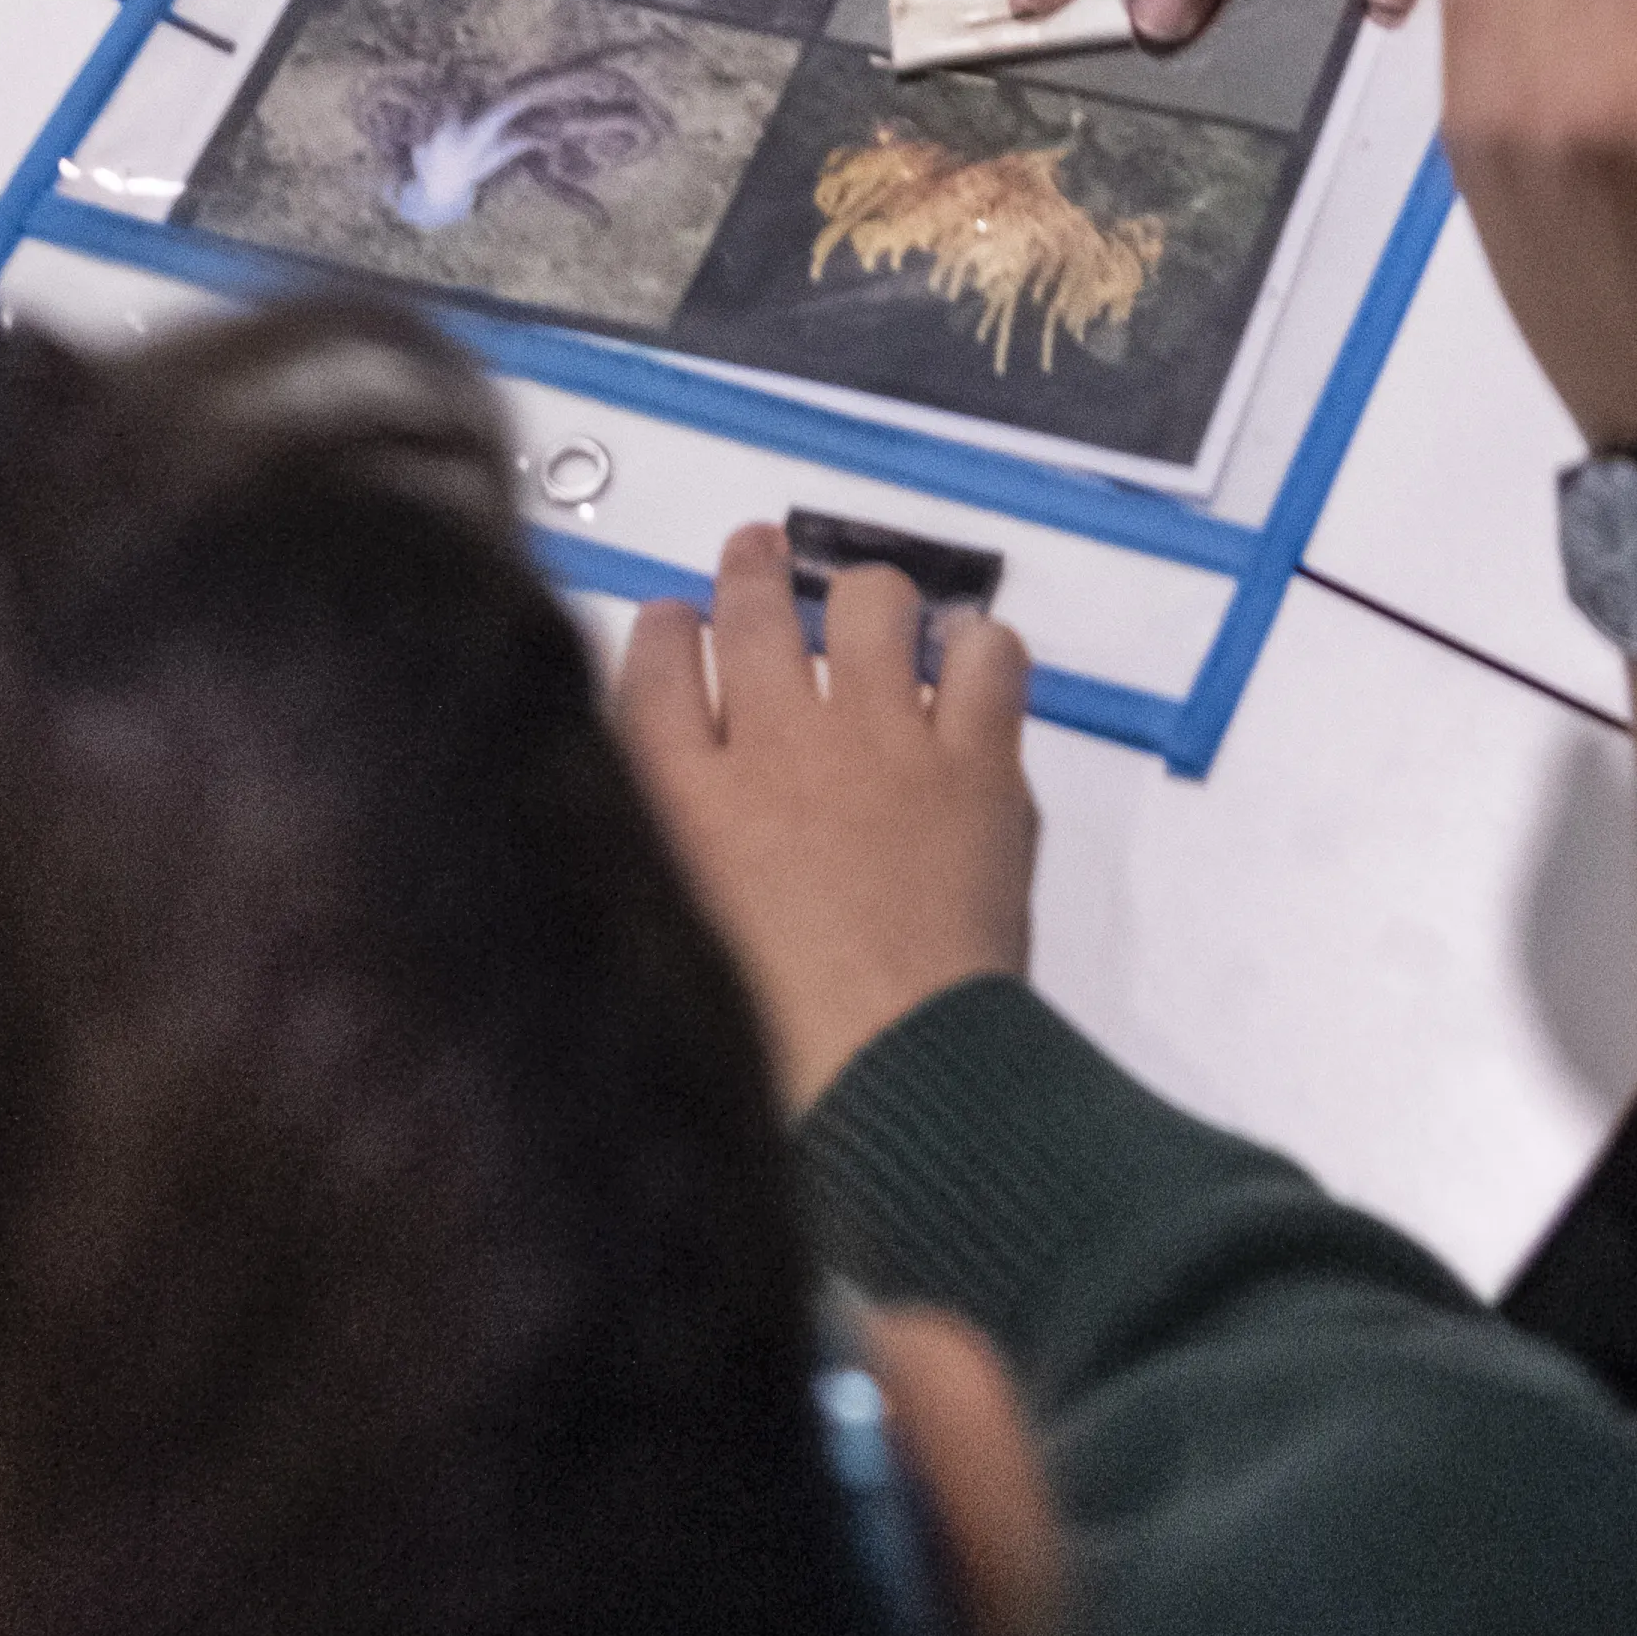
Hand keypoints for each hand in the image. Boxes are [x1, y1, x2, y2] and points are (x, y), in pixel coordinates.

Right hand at [617, 521, 1036, 1114]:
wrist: (888, 1082)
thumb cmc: (767, 1060)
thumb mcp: (670, 961)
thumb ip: (658, 875)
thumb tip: (654, 840)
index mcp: (682, 805)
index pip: (650, 674)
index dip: (661, 634)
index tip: (668, 621)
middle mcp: (775, 747)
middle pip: (751, 614)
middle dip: (750, 573)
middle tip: (757, 553)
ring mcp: (883, 741)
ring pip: (869, 605)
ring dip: (864, 596)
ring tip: (867, 603)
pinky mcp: (976, 761)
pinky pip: (986, 656)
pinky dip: (978, 648)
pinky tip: (968, 663)